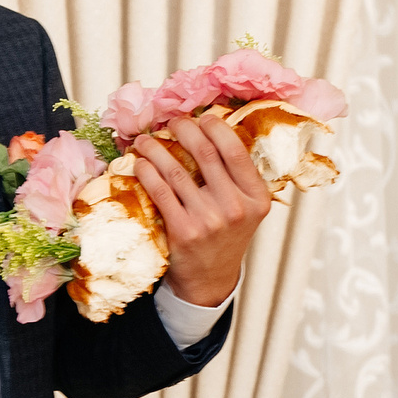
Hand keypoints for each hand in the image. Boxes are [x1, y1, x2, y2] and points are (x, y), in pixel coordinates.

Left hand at [132, 114, 273, 307]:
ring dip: (156, 148)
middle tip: (172, 122)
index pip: (235, 150)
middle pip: (205, 152)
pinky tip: (140, 164)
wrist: (210, 280)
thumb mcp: (246, 209)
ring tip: (145, 140)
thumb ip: (236, 177)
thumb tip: (212, 131)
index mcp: (256, 197)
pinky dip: (147, 172)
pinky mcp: (183, 231)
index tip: (201, 118)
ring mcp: (209, 220)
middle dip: (184, 129)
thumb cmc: (225, 236)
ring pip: (176, 170)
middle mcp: (236, 207)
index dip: (214, 127)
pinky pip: (160, 191)